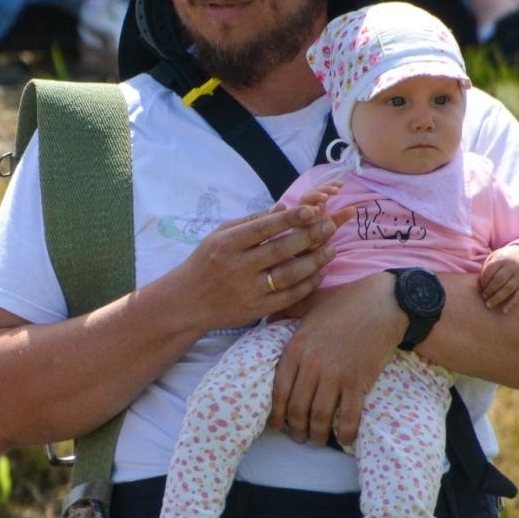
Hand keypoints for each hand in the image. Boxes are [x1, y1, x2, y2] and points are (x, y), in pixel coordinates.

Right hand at [158, 199, 341, 335]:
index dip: (290, 218)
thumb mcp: (219, 236)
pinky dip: (307, 284)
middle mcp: (238, 267)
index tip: (312, 210)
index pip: (264, 228)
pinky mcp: (256, 309)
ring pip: (289, 274)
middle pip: (281, 250)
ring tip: (332, 249)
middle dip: (310, 236)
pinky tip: (319, 273)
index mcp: (228, 244)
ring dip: (314, 261)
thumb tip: (282, 208)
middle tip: (330, 226)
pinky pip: (288, 296)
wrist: (186, 302)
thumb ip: (249, 222)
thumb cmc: (205, 263)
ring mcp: (248, 290)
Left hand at [267, 270, 402, 446]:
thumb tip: (268, 318)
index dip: (276, 413)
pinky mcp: (358, 382)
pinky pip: (348, 416)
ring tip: (317, 441)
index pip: (278, 390)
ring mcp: (335, 375)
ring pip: (319, 417)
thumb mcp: (309, 303)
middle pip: (297, 408)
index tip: (275, 425)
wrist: (384, 303)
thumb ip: (288, 313)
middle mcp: (311, 365)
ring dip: (317, 435)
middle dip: (296, 428)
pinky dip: (345, 432)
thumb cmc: (346, 302)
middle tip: (299, 437)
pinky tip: (344, 439)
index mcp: (296, 348)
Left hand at [478, 246, 518, 312]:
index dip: (483, 281)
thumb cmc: (503, 260)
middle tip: (484, 297)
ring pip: (509, 289)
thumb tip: (478, 284)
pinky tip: (504, 311)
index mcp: (502, 259)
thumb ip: (487, 267)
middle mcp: (513, 266)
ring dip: (497, 298)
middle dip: (489, 290)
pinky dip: (512, 304)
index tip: (480, 288)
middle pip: (499, 280)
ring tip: (489, 305)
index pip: (490, 271)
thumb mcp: (495, 257)